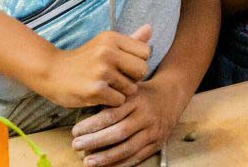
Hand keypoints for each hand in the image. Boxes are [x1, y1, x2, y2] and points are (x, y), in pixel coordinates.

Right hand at [36, 25, 151, 108]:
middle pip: (142, 70)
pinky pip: (119, 100)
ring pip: (132, 88)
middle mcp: (108, 52)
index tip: (126, 65)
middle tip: (119, 79)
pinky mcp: (96, 90)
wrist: (52, 72)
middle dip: (134, 78)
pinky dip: (112, 102)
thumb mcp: (105, 44)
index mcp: (112, 38)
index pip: (146, 52)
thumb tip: (150, 29)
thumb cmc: (83, 59)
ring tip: (107, 86)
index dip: (138, 61)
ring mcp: (102, 71)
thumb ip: (130, 40)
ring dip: (122, 92)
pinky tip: (100, 95)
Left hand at [71, 76, 189, 166]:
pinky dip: (120, 164)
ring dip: (106, 157)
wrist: (172, 95)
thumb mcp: (129, 88)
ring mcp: (153, 131)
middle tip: (76, 145)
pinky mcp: (157, 144)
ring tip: (88, 162)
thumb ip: (111, 98)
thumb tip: (84, 110)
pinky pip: (137, 157)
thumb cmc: (142, 92)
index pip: (111, 115)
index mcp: (136, 100)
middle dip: (95, 141)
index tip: (75, 131)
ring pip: (127, 148)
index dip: (92, 125)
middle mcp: (145, 116)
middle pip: (118, 133)